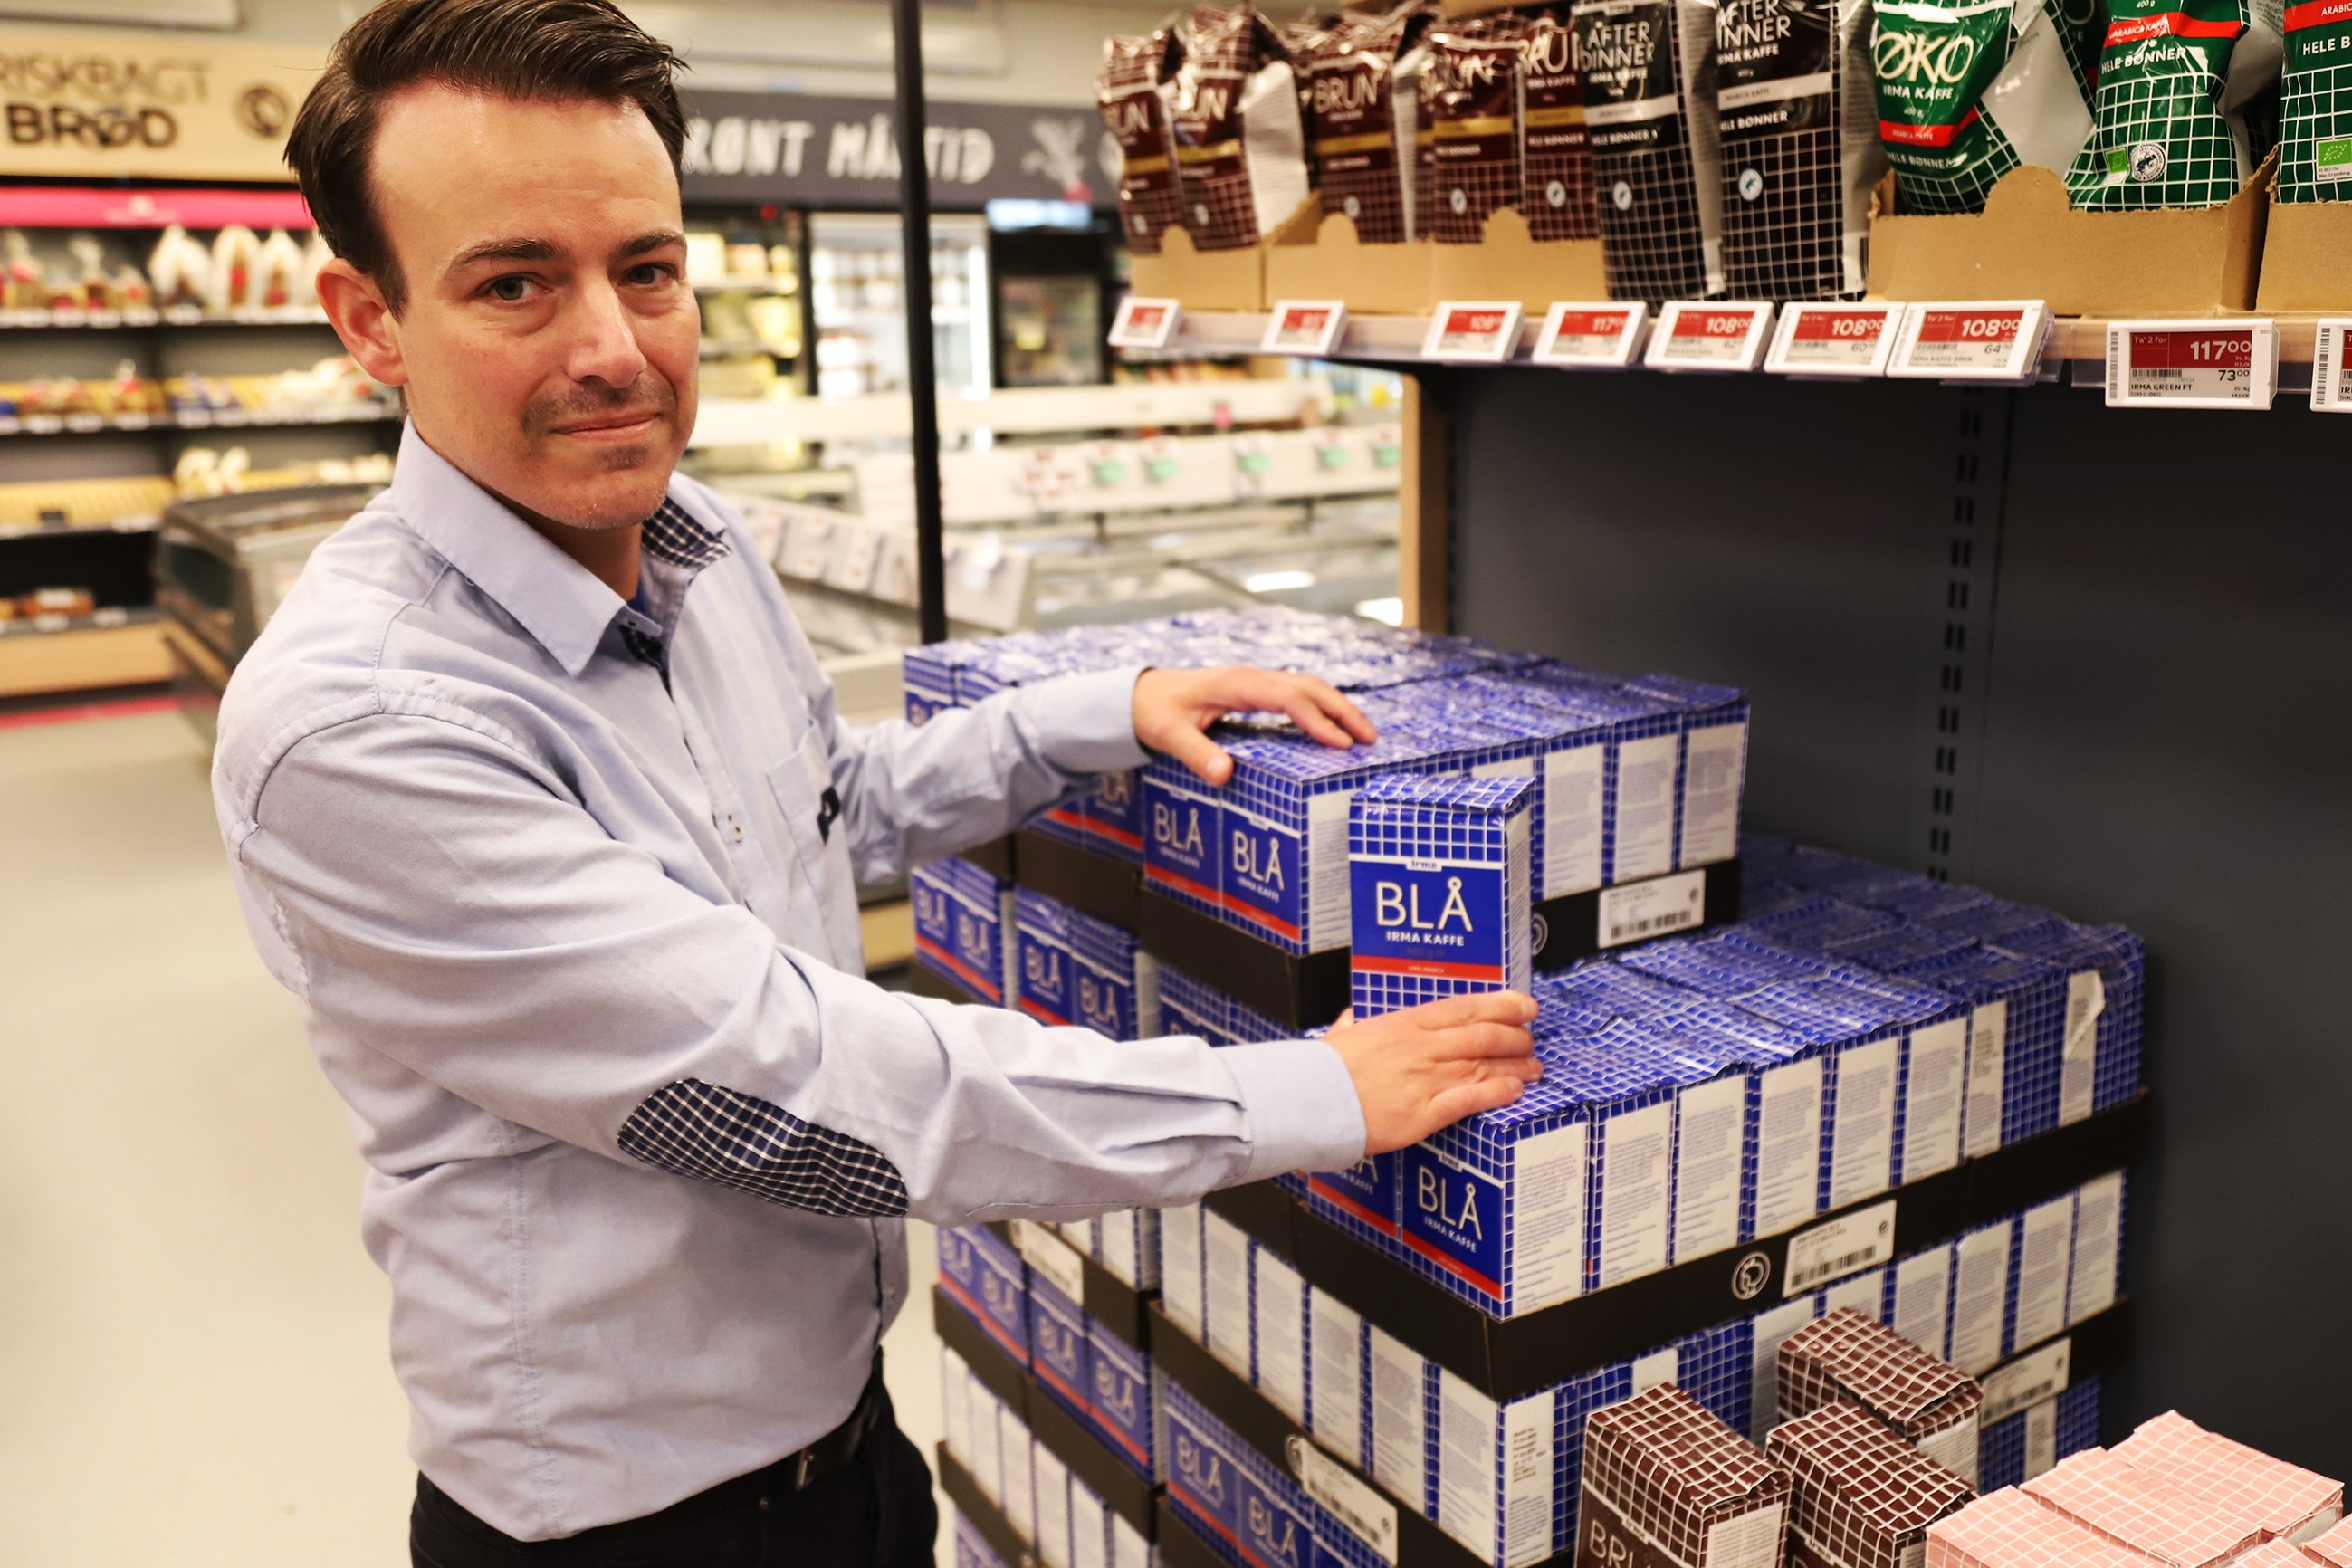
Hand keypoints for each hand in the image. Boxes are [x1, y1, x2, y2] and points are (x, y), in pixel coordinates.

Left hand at [1132, 666, 1377, 784]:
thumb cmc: (1155, 712)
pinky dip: (1321, 708)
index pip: (1288, 697)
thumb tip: (1224, 776)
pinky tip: (1334, 728)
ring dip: (1337, 708)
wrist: (1141, 694)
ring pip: (1307, 688)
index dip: (1316, 719)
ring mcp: (1256, 682)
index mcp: (1237, 684)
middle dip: (1342, 710)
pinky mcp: (1256, 691)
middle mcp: (1252, 678)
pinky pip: (1297, 695)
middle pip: (1309, 687)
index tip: (1340, 744)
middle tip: (1370, 739)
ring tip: (1363, 735)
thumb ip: (1195, 753)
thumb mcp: (1168, 734)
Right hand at [1323, 992, 1541, 1154]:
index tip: (1524, 1005)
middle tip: (1531, 1038)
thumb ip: (1354, 1026)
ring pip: (1483, 1066)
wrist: (1306, 1100)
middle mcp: (1420, 1047)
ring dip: (1515, 1066)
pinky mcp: (1423, 1113)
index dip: (1501, 1005)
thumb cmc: (1321, 1071)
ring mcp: (1424, 1079)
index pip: (1464, 1008)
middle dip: (1515, 1035)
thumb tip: (1352, 1018)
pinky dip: (1496, 1093)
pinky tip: (1514, 1090)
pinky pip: (1469, 1099)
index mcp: (1403, 1023)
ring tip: (1533, 1067)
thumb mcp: (1341, 1037)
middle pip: (1482, 1035)